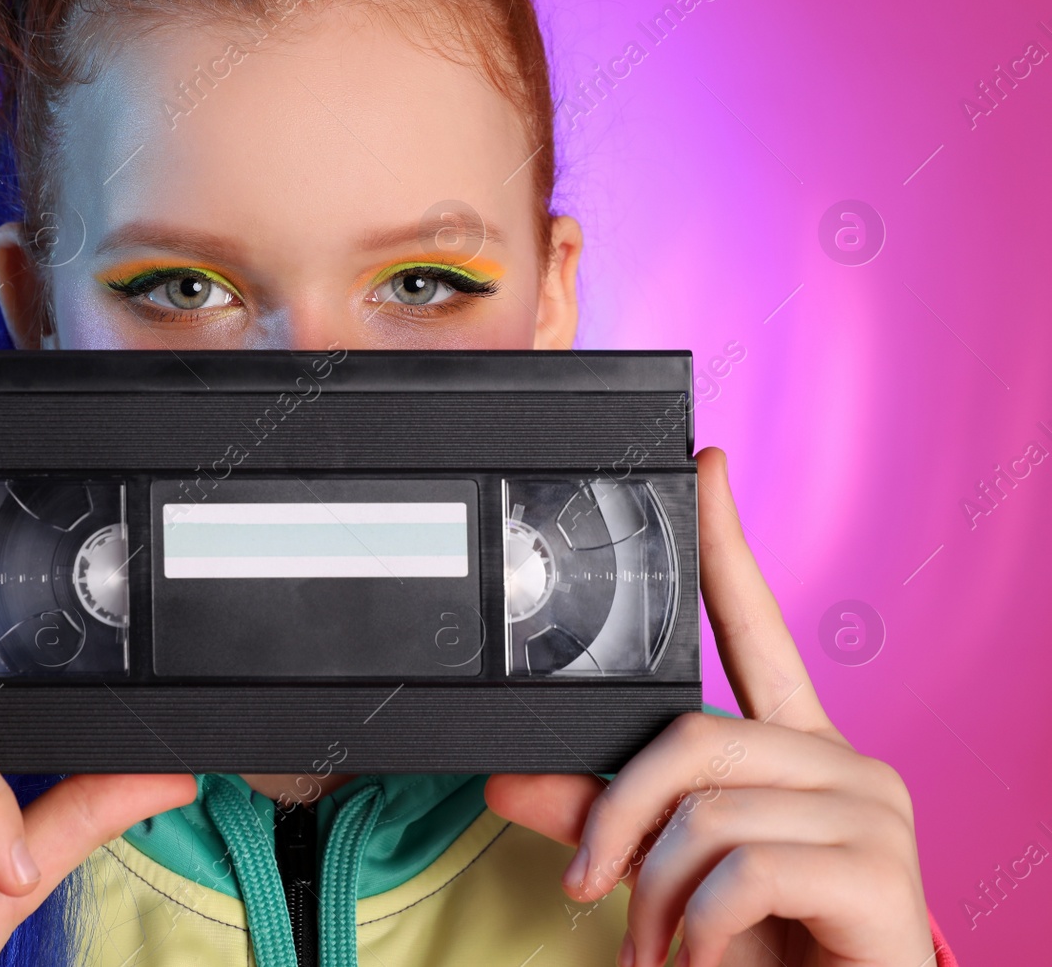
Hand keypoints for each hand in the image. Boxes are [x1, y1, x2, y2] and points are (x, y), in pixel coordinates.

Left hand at [485, 447, 932, 966]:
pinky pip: (742, 865)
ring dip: (653, 892)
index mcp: (792, 747)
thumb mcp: (671, 875)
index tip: (702, 468)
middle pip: (691, 735)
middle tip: (590, 892)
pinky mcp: (881, 868)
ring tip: (658, 946)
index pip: (754, 625)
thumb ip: (600, 818)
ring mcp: (871, 807)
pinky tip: (704, 955)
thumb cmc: (767, 947)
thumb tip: (504, 780)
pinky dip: (696, 923)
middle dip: (617, 820)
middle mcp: (841, 759)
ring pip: (706, 807)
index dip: (725, 545)